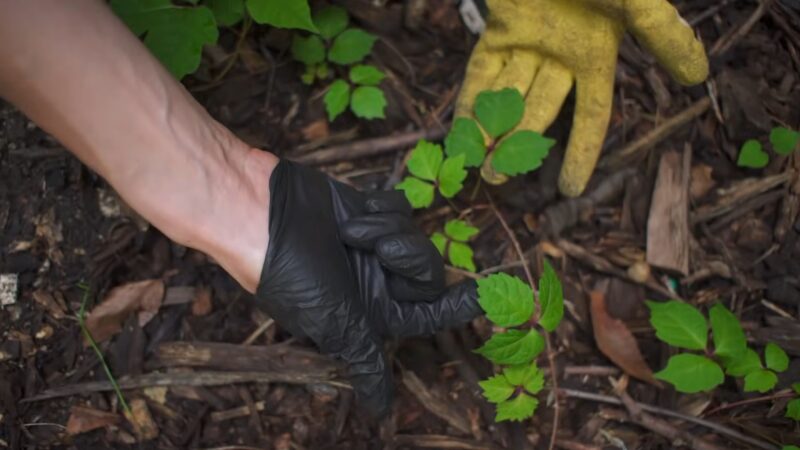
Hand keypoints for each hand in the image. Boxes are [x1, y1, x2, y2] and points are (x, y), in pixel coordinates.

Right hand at [256, 160, 479, 416]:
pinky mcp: (366, 212)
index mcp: (373, 313)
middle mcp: (377, 282)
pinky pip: (398, 208)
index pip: (429, 314)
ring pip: (416, 236)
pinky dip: (377, 210)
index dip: (458, 306)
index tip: (484, 294)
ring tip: (350, 232)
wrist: (261, 214)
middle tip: (377, 251)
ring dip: (385, 231)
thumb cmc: (297, 275)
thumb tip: (381, 413)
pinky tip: (350, 214)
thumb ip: (367, 363)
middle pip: (429, 270)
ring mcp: (373, 246)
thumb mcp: (338, 326)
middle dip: (406, 257)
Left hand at [456, 0, 708, 195]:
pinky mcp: (498, 26)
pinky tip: (459, 132)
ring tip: (477, 168)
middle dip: (519, 145)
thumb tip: (699, 77)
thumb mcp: (637, 1)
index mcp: (597, 54)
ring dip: (492, 130)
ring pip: (508, 96)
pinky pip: (482, 72)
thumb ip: (662, 35)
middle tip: (497, 180)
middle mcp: (561, 54)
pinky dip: (470, 100)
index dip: (581, 152)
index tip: (570, 189)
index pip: (590, 115)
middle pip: (539, 111)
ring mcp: (528, 41)